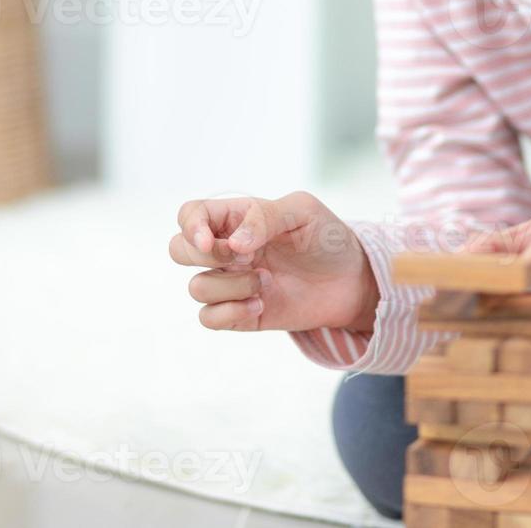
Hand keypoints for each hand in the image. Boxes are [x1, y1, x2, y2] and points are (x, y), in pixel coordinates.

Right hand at [170, 190, 377, 334]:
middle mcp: (226, 249)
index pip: (190, 215)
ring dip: (230, 287)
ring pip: (196, 288)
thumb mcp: (303, 212)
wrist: (352, 282)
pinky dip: (229, 314)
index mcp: (236, 218)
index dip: (190, 227)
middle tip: (245, 258)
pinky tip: (261, 305)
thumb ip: (265, 217)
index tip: (211, 242)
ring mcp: (231, 282)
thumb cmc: (327, 238)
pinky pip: (209, 318)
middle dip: (204, 257)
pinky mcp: (240, 313)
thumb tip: (232, 244)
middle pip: (178, 250)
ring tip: (266, 282)